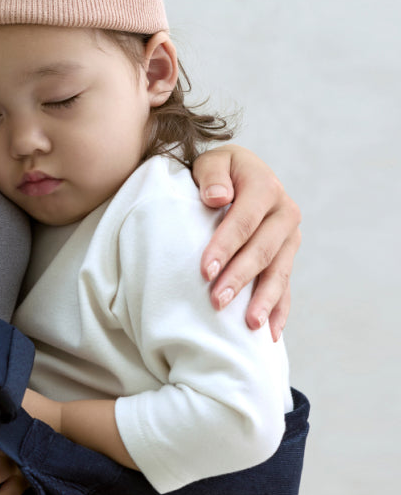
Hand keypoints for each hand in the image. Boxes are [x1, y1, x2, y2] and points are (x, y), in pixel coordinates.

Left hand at [191, 144, 301, 340]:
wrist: (240, 174)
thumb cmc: (219, 171)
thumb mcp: (212, 162)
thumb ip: (212, 176)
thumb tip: (218, 197)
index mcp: (265, 187)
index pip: (244, 221)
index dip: (225, 246)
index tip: (205, 270)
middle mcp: (285, 212)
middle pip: (262, 250)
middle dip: (240, 277)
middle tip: (216, 301)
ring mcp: (290, 237)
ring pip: (278, 272)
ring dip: (264, 300)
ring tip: (249, 325)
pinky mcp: (288, 256)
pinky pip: (286, 286)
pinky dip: (279, 310)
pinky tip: (271, 333)